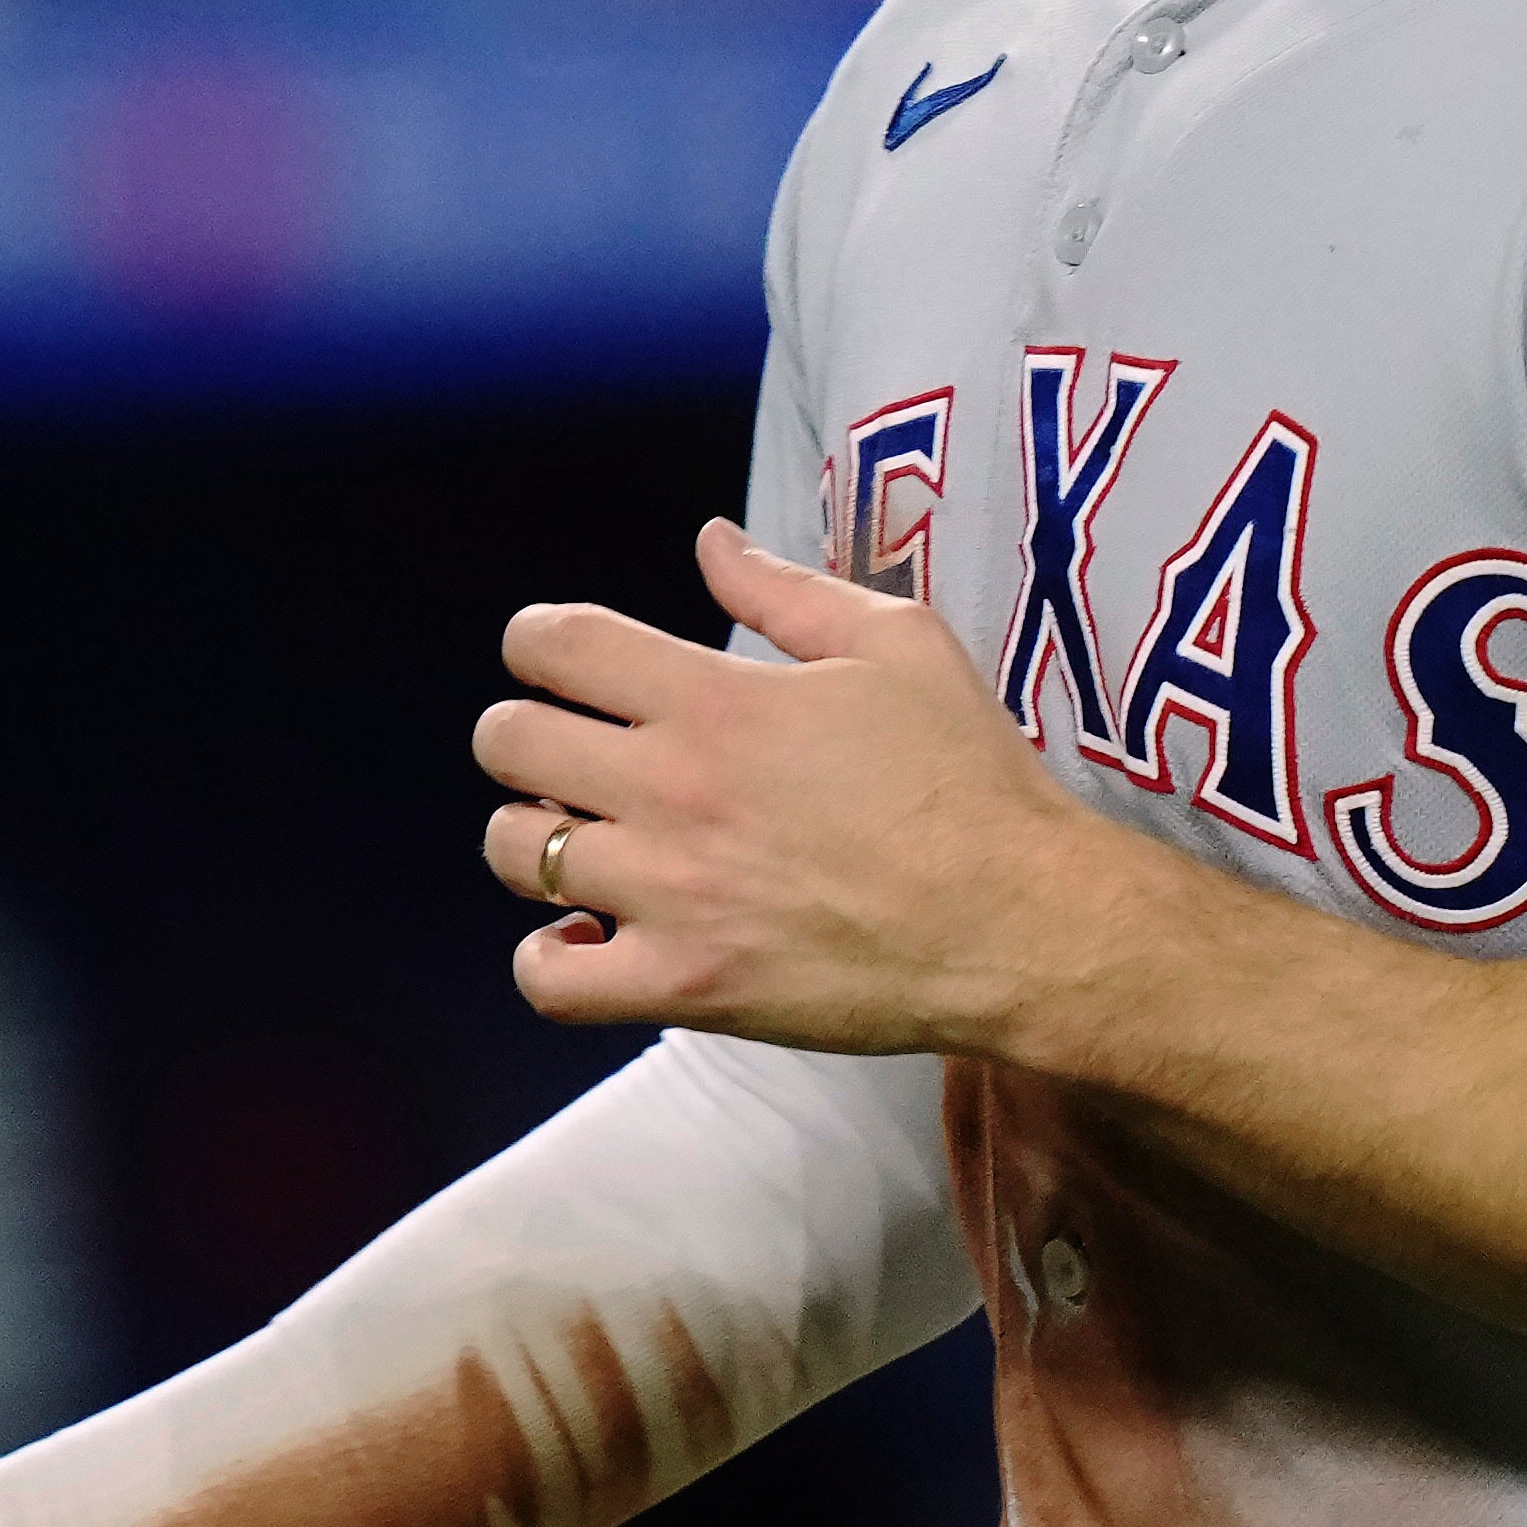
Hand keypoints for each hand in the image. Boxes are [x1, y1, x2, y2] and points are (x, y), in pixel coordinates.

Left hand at [476, 519, 1134, 1047]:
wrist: (1020, 922)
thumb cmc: (969, 780)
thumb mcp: (898, 645)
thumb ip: (785, 589)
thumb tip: (709, 542)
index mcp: (716, 700)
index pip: (555, 643)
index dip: (537, 643)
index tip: (560, 664)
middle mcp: (673, 790)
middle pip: (507, 741)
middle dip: (524, 735)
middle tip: (573, 755)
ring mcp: (670, 893)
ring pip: (512, 852)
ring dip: (533, 838)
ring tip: (588, 842)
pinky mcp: (684, 984)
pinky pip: (549, 979)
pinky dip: (551, 958)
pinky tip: (590, 937)